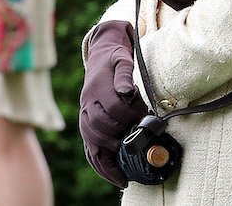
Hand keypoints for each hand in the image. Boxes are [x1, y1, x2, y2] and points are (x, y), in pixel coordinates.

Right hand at [79, 20, 148, 188]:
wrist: (100, 55)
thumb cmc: (115, 59)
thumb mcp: (122, 59)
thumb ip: (124, 74)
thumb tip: (127, 92)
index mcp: (97, 87)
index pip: (114, 107)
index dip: (131, 115)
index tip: (147, 119)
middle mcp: (87, 103)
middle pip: (100, 126)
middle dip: (120, 137)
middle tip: (139, 145)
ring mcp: (84, 115)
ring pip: (91, 141)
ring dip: (106, 159)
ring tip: (123, 177)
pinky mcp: (86, 124)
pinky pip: (89, 147)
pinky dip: (99, 164)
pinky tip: (113, 176)